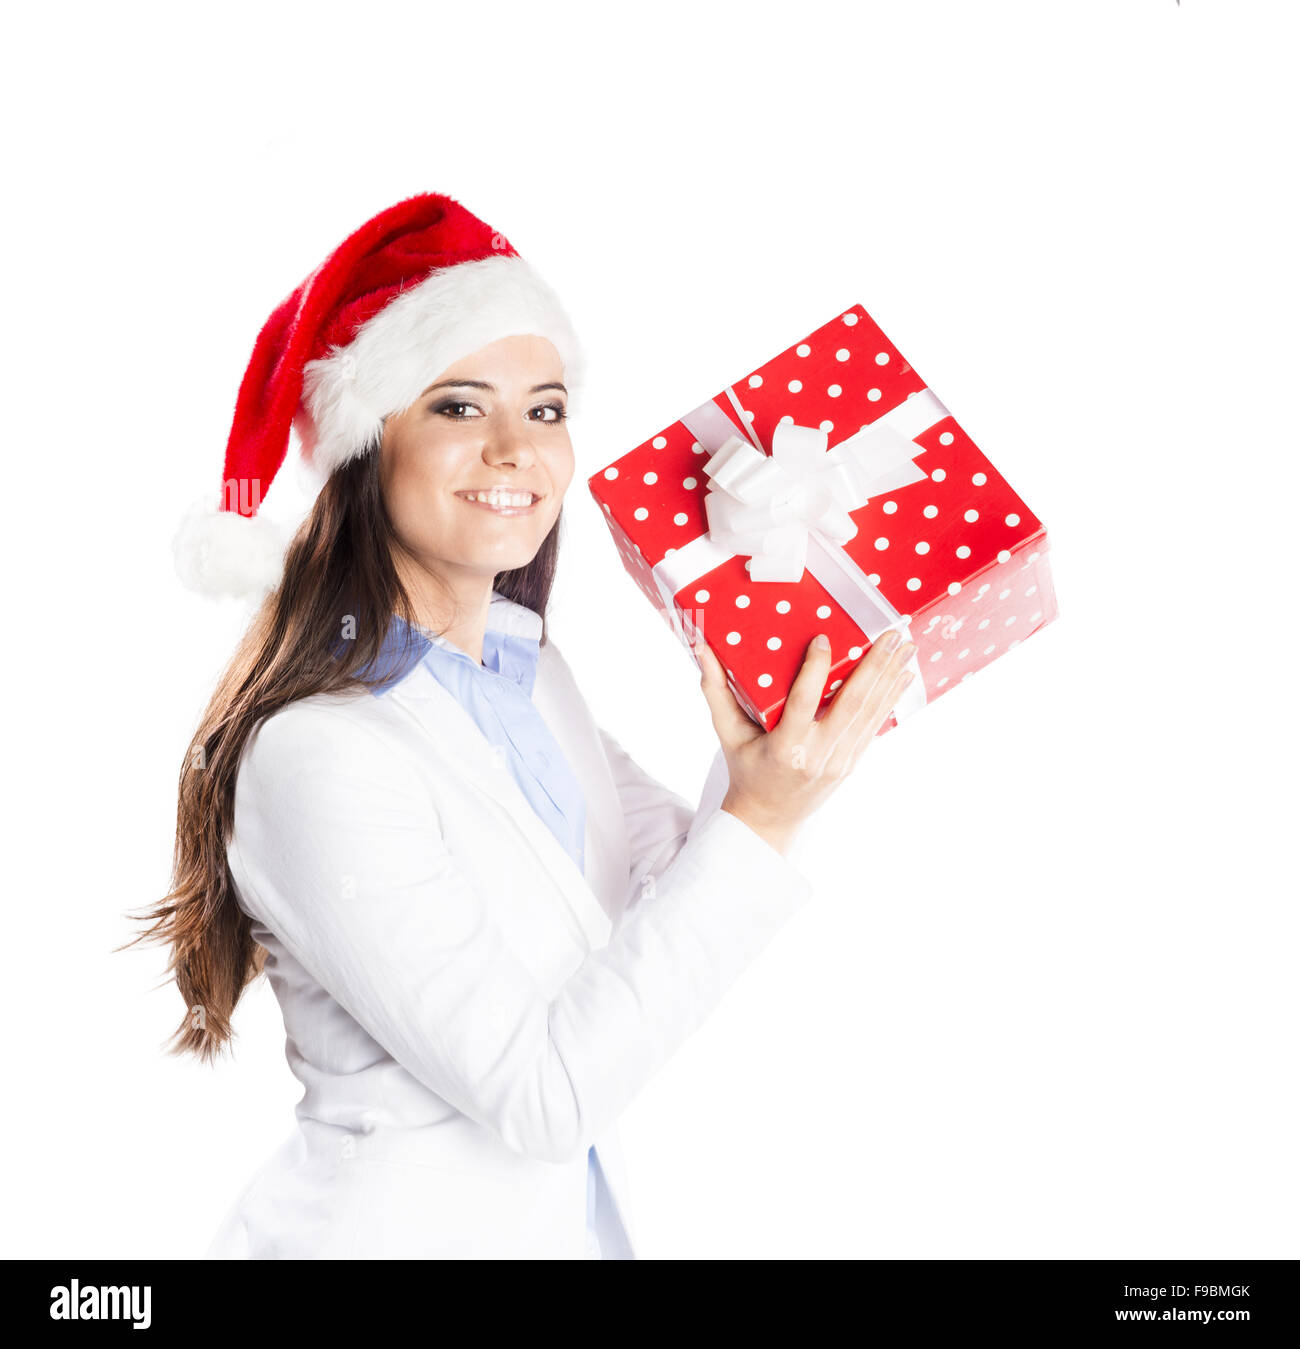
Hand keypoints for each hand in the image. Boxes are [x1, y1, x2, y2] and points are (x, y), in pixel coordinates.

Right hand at [696, 629, 916, 854]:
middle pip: (851, 704)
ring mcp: (839, 761)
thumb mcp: (728, 735)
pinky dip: (889, 699)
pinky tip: (903, 677)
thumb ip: (716, 691)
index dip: (815, 669)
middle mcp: (817, 755)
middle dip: (874, 666)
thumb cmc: (745, 772)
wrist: (768, 820)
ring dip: (890, 678)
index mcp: (784, 748)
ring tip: (906, 646)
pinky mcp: (851, 763)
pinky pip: (873, 726)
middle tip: (892, 635)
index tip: (823, 638)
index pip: (803, 702)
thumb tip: (702, 649)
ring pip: (869, 713)